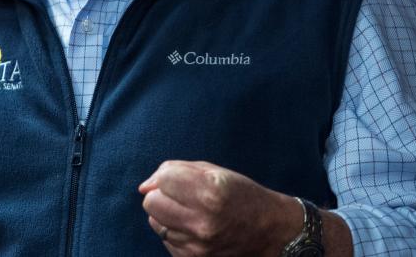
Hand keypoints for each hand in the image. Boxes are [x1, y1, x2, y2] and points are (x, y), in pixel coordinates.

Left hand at [138, 160, 296, 256]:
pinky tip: (194, 228)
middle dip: (161, 195)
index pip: (163, 180)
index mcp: (211, 193)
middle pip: (151, 203)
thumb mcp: (216, 172)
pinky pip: (166, 240)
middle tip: (181, 196)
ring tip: (190, 212)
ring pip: (155, 222)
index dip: (167, 176)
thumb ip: (177, 171)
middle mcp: (202, 222)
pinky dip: (175, 232)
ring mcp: (197, 245)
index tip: (178, 179)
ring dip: (167, 214)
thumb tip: (145, 185)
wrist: (271, 231)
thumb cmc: (243, 196)